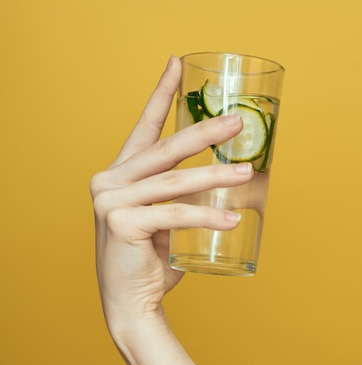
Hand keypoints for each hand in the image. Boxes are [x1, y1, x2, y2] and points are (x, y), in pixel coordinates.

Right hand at [90, 57, 253, 334]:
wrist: (130, 303)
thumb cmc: (151, 258)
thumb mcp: (165, 217)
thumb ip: (178, 193)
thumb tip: (228, 173)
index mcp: (120, 173)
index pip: (143, 127)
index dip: (161, 93)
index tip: (177, 62)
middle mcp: (109, 180)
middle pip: (165, 149)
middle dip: (205, 131)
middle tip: (239, 121)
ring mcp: (110, 200)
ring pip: (175, 182)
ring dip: (217, 176)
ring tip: (249, 173)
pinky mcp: (119, 222)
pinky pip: (175, 214)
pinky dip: (207, 215)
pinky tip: (233, 217)